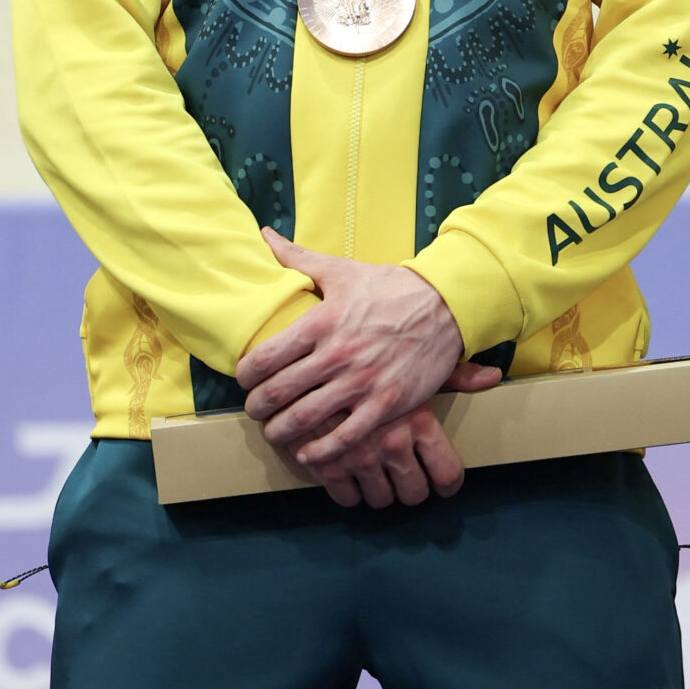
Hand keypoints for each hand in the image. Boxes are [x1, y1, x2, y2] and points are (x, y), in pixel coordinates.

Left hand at [237, 228, 499, 475]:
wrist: (445, 306)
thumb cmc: (389, 288)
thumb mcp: (341, 270)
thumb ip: (297, 259)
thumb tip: (264, 236)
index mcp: (321, 322)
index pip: (265, 357)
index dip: (245, 374)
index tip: (244, 379)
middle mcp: (337, 355)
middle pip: (278, 392)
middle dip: (257, 407)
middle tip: (255, 409)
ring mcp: (362, 383)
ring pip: (306, 419)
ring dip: (281, 431)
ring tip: (275, 432)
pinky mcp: (386, 404)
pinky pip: (345, 437)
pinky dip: (320, 451)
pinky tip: (308, 452)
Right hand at [309, 366, 501, 508]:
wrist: (308, 347)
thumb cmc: (366, 348)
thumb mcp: (414, 355)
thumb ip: (455, 374)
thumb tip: (494, 375)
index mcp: (418, 419)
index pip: (446, 472)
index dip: (446, 484)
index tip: (440, 485)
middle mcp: (392, 443)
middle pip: (414, 494)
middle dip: (410, 491)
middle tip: (404, 482)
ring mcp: (360, 457)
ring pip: (380, 500)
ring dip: (378, 493)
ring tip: (374, 479)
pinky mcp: (327, 464)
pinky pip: (346, 498)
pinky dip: (348, 493)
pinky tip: (347, 478)